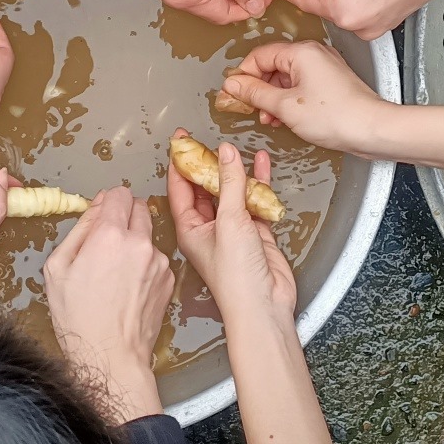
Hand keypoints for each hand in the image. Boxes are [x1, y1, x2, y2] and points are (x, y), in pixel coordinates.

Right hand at [44, 189, 173, 421]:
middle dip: (124, 214)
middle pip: (139, 206)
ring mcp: (158, 262)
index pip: (118, 193)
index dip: (107, 201)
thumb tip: (95, 207)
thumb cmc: (78, 317)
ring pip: (148, 234)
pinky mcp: (168, 279)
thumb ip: (79, 229)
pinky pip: (156, 258)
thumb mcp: (58, 268)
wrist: (110, 356)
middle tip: (108, 238)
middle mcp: (140, 243)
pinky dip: (144, 264)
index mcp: (109, 235)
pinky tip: (128, 286)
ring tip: (115, 271)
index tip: (101, 213)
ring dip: (135, 241)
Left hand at [168, 134, 295, 332]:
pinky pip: (254, 201)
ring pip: (231, 192)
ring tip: (237, 148)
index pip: (180, 188)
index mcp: (189, 228)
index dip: (180, 161)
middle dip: (209, 164)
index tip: (182, 139)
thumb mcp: (229, 220)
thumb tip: (226, 153)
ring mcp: (232, 230)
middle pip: (205, 187)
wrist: (264, 305)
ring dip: (235, 172)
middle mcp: (208, 227)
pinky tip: (261, 165)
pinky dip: (258, 184)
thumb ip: (229, 183)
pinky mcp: (255, 233)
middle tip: (210, 139)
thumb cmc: (235, 276)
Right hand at [222, 42, 391, 155]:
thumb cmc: (336, 116)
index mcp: (301, 52)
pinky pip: (300, 86)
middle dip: (258, 89)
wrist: (373, 130)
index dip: (243, 75)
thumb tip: (233, 85)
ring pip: (286, 78)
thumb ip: (254, 94)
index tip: (233, 94)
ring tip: (268, 118)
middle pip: (272, 65)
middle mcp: (313, 54)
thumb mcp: (285, 107)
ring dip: (272, 98)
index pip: (259, 55)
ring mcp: (323, 68)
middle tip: (248, 108)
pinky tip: (284, 118)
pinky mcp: (330, 83)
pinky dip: (288, 100)